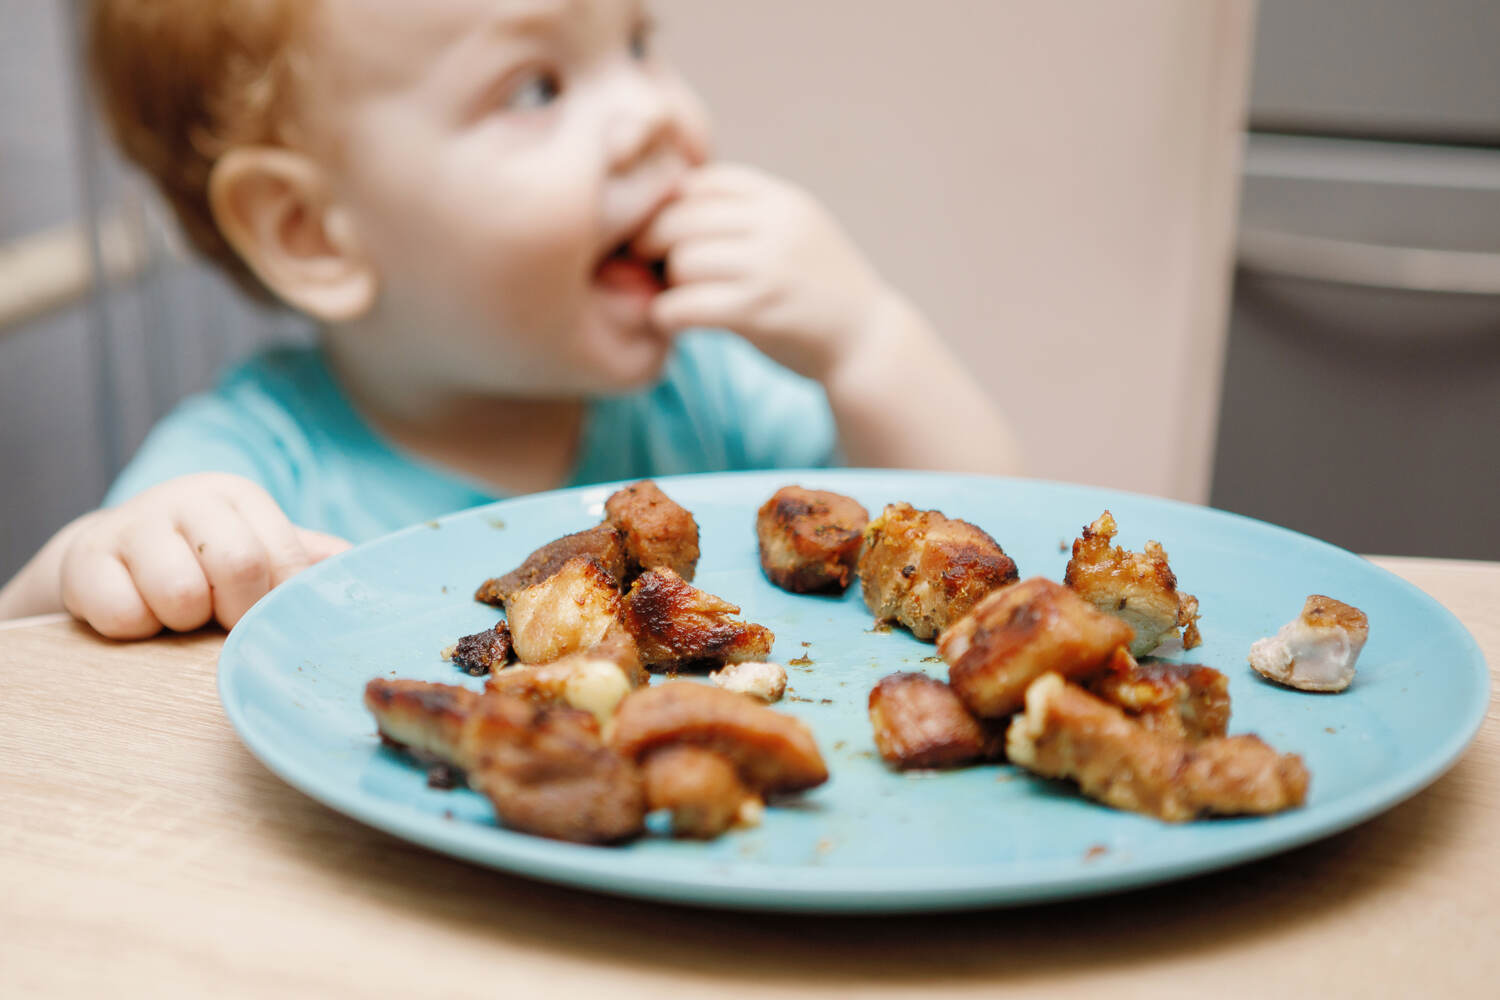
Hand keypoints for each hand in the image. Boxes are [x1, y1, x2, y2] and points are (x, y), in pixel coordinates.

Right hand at [59, 473, 349, 638]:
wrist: (108, 561)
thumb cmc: (203, 563)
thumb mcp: (261, 550)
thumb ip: (314, 561)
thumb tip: (375, 572)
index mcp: (242, 498)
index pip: (288, 560)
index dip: (277, 602)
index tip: (262, 613)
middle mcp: (189, 499)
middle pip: (240, 566)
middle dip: (234, 611)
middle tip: (218, 617)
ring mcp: (133, 524)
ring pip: (179, 593)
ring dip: (182, 622)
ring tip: (177, 614)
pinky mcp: (84, 559)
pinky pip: (122, 614)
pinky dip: (134, 630)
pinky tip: (136, 616)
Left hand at [637, 163, 886, 382]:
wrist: (867, 341)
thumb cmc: (816, 290)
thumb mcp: (793, 231)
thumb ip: (744, 214)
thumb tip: (664, 205)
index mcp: (780, 199)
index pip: (700, 182)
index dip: (669, 207)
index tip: (662, 236)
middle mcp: (777, 225)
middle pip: (680, 218)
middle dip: (653, 244)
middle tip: (651, 270)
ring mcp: (770, 267)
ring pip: (682, 260)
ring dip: (666, 283)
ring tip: (674, 296)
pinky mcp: (760, 311)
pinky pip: (687, 304)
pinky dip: (667, 314)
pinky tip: (671, 321)